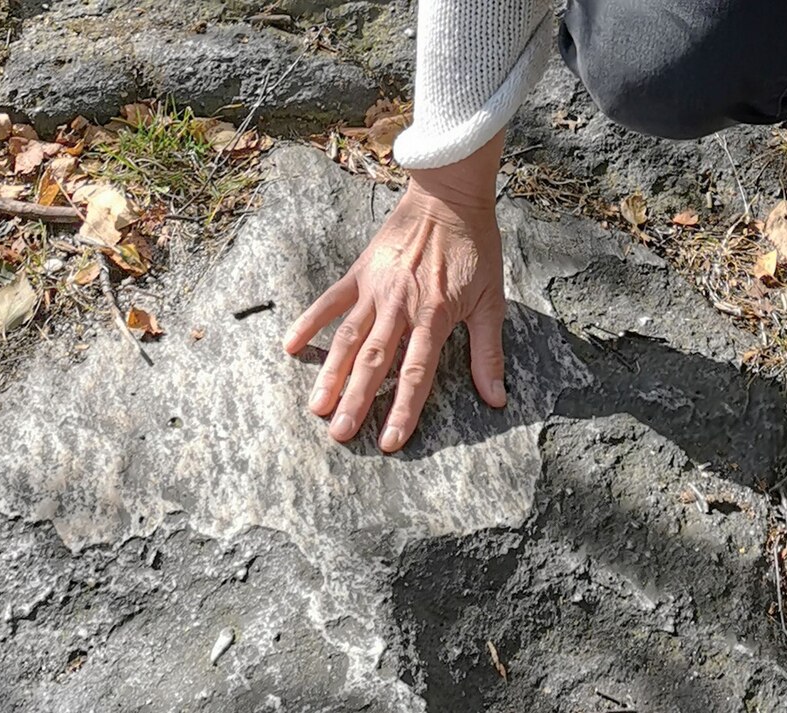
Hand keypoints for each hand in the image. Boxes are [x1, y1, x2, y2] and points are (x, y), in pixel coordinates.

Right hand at [283, 132, 508, 451]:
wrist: (449, 198)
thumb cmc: (475, 249)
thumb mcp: (491, 300)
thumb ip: (488, 352)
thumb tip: (497, 399)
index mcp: (434, 317)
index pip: (415, 374)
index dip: (402, 410)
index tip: (389, 442)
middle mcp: (400, 307)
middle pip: (374, 363)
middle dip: (356, 402)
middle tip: (339, 436)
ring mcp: (376, 289)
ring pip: (348, 339)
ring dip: (331, 374)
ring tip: (316, 407)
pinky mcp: (360, 272)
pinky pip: (330, 301)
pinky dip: (309, 321)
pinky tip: (290, 346)